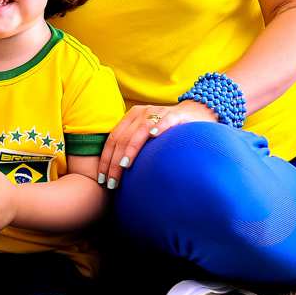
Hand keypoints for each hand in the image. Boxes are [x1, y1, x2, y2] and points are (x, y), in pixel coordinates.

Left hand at [99, 102, 218, 188]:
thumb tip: (115, 173)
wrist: (193, 114)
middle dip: (114, 162)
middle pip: (123, 138)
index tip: (101, 178)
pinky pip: (165, 121)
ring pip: (140, 131)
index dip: (105, 159)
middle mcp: (141, 112)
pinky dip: (158, 128)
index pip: (113, 139)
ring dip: (131, 150)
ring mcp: (157, 112)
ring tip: (124, 167)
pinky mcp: (175, 115)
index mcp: (131, 117)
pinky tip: (153, 137)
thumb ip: (132, 146)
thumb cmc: (166, 131)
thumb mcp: (145, 135)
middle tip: (111, 182)